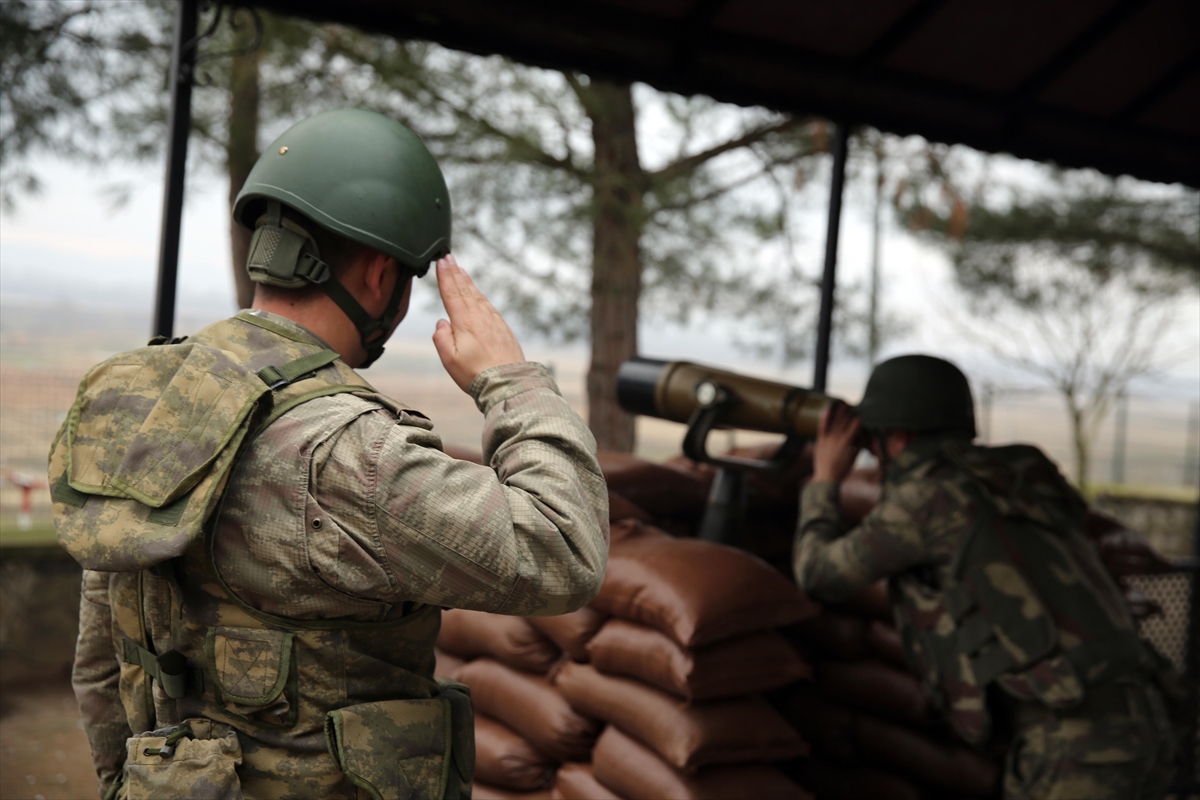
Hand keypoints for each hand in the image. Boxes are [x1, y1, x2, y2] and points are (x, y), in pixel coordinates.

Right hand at [432, 255, 525, 391]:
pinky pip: (489, 306)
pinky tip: (479, 295)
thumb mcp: (450, 360)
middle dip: (456, 273)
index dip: (446, 276)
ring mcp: (494, 322)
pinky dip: (481, 296)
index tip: (442, 261)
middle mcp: (480, 317)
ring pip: (478, 296)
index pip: (452, 293)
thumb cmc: (477, 375)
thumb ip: (441, 338)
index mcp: (465, 323)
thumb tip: (441, 322)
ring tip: (462, 271)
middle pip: (465, 290)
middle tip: (449, 257)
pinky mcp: (503, 329)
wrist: (509, 383)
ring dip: (468, 283)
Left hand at [812, 401, 861, 483]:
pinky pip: (822, 427)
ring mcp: (827, 439)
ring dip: (839, 412)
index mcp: (847, 442)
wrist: (826, 477)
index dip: (859, 418)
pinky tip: (827, 409)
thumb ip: (859, 445)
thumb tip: (865, 436)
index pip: (855, 426)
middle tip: (854, 404)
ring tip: (844, 403)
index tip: (863, 412)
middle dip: (850, 412)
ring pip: (834, 422)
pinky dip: (824, 418)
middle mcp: (836, 438)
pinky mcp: (820, 441)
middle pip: (844, 421)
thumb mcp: (854, 457)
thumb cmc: (842, 469)